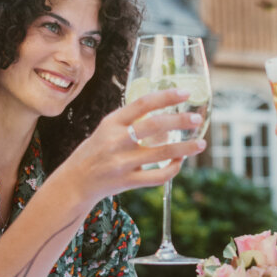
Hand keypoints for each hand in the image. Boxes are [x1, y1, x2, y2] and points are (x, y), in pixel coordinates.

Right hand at [57, 88, 205, 204]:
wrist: (75, 181)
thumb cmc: (95, 151)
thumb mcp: (107, 129)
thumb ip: (131, 121)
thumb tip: (165, 116)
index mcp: (112, 122)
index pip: (143, 103)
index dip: (167, 97)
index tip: (185, 94)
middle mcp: (117, 140)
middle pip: (156, 126)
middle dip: (181, 120)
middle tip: (197, 119)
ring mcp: (122, 163)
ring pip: (162, 153)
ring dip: (186, 148)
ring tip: (201, 144)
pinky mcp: (127, 182)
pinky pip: (158, 176)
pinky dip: (173, 169)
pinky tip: (180, 162)